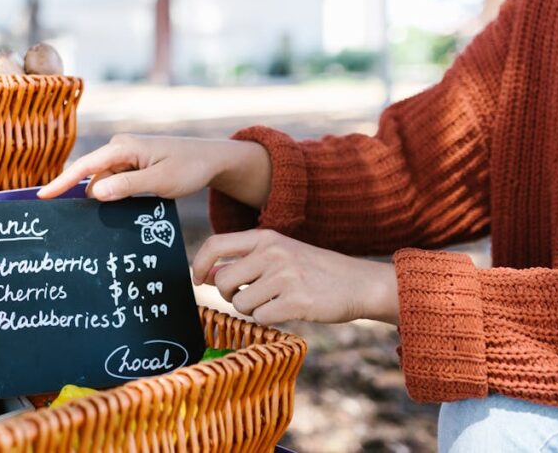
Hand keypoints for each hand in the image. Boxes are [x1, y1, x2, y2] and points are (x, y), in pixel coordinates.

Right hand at [38, 134, 271, 205]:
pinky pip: (113, 183)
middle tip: (63, 218)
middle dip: (78, 195)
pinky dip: (111, 197)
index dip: (62, 182)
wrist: (211, 159)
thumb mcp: (160, 181)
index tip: (42, 196)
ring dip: (99, 200)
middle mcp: (119, 148)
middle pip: (90, 176)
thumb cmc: (188, 168)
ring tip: (90, 220)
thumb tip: (94, 193)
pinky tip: (110, 212)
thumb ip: (127, 186)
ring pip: (102, 182)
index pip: (85, 166)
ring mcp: (125, 157)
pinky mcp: (131, 166)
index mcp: (123, 147)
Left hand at [194, 229, 398, 324]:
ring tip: (273, 302)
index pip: (216, 244)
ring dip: (251, 309)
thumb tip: (204, 274)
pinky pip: (260, 318)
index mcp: (266, 237)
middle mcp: (273, 253)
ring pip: (240, 303)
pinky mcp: (296, 301)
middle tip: (246, 297)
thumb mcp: (277, 255)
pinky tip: (285, 311)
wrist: (359, 283)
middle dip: (228, 295)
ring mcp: (285, 276)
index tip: (198, 280)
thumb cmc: (313, 271)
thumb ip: (241, 262)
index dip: (199, 264)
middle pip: (223, 280)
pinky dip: (267, 320)